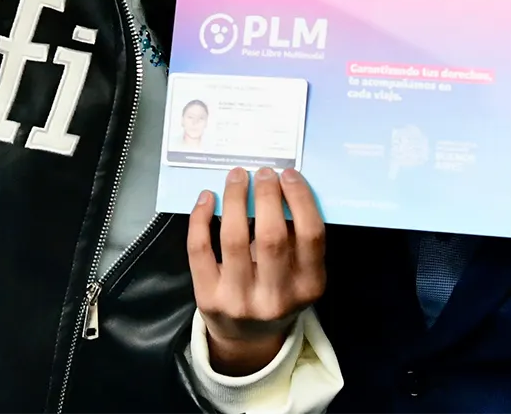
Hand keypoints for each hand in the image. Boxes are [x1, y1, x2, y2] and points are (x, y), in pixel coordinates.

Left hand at [187, 166, 325, 375]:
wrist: (246, 339)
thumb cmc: (276, 289)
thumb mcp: (298, 271)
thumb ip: (295, 236)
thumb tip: (282, 183)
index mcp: (308, 286)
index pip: (310, 236)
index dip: (300, 199)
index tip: (288, 174)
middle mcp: (276, 298)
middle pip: (271, 236)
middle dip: (266, 196)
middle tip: (262, 172)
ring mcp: (239, 301)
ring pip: (234, 238)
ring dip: (234, 199)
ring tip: (237, 176)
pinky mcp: (208, 298)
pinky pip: (200, 249)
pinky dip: (201, 218)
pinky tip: (207, 197)